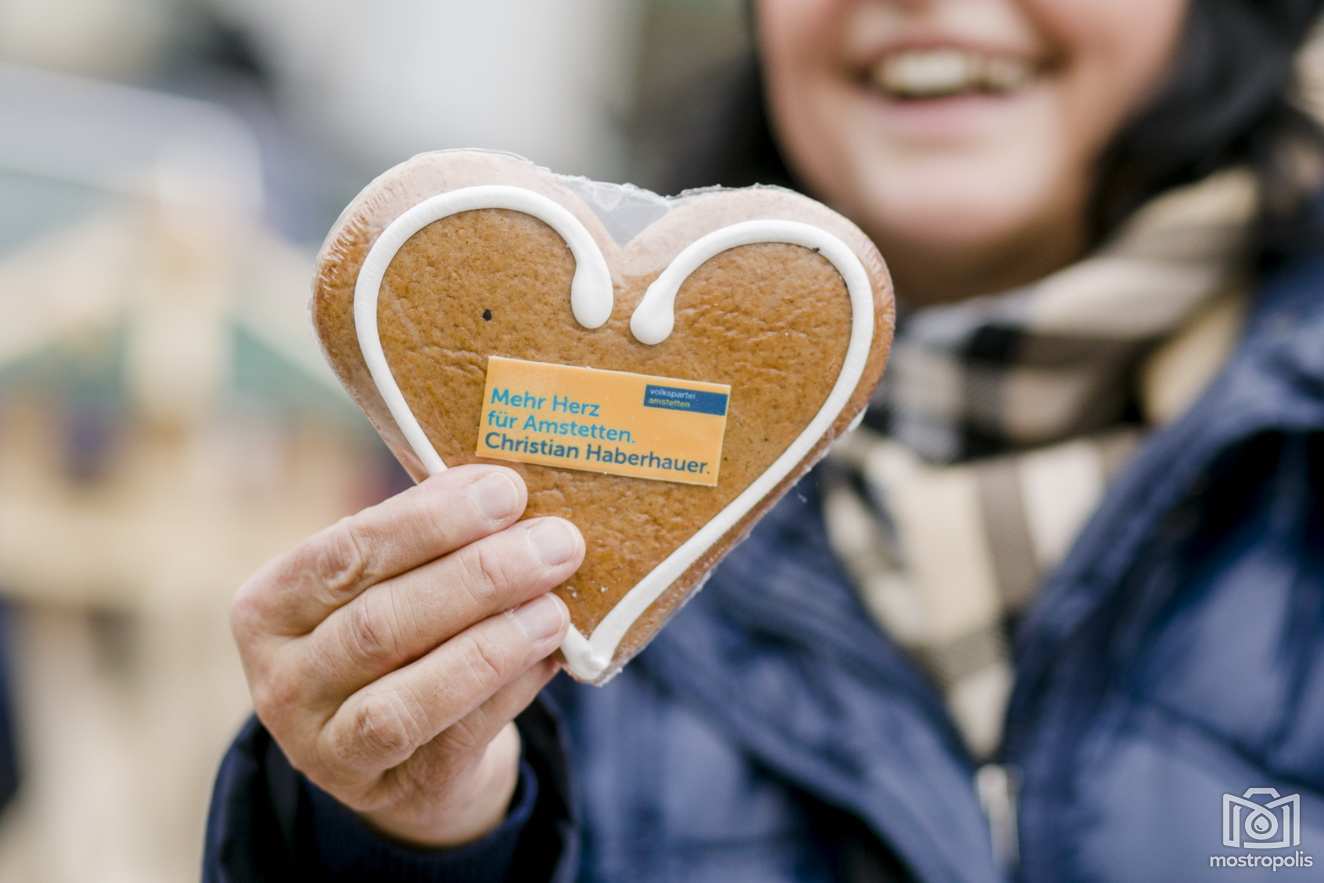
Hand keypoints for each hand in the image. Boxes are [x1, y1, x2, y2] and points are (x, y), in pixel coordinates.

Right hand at [230, 465, 581, 847]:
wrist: (400, 753)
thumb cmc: (398, 633)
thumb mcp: (386, 583)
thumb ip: (427, 541)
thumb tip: (507, 490)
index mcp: (270, 605)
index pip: (345, 554)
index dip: (429, 522)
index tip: (505, 490)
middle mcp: (282, 680)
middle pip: (381, 624)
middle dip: (479, 577)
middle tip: (556, 543)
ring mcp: (326, 745)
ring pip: (409, 696)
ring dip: (494, 644)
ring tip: (556, 607)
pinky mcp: (389, 789)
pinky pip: (455, 737)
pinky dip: (510, 690)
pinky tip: (551, 655)